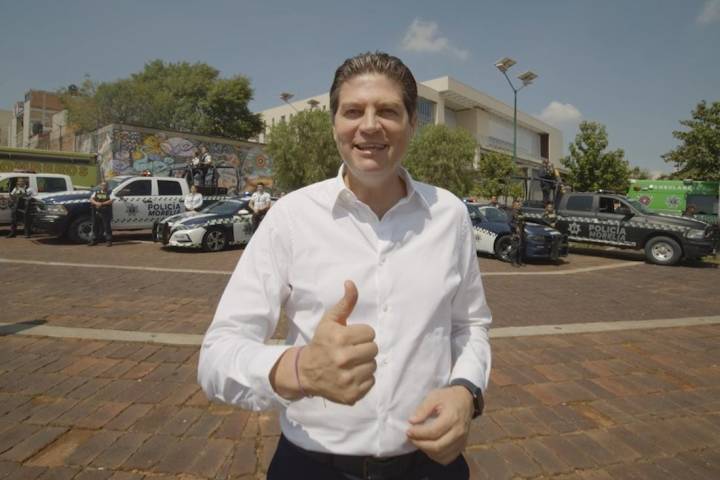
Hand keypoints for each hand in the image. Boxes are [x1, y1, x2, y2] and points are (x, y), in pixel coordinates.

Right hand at [299, 280, 377, 404]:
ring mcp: (347, 379)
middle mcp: (343, 359)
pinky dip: (363, 379)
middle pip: (374, 349)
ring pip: (373, 365)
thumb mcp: (330, 321)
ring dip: (364, 363)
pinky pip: (371, 382)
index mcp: (339, 339)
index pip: (370, 333)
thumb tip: (351, 283)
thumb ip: (345, 303)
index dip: (361, 334)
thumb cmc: (321, 343)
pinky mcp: (351, 394)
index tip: (350, 338)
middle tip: (351, 350)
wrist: (306, 372)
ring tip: (351, 363)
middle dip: (364, 348)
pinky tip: (350, 375)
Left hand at [406, 386, 473, 464]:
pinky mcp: (462, 446)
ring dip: (427, 451)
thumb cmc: (448, 397)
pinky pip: (448, 458)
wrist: (465, 399)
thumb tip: (412, 421)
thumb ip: (423, 409)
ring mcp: (462, 440)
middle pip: (437, 446)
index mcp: (452, 418)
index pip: (433, 432)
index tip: (408, 431)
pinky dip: (436, 456)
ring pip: (442, 455)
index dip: (418, 434)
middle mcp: (458, 432)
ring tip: (418, 442)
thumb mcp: (434, 396)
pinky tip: (429, 448)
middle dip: (420, 444)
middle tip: (411, 438)